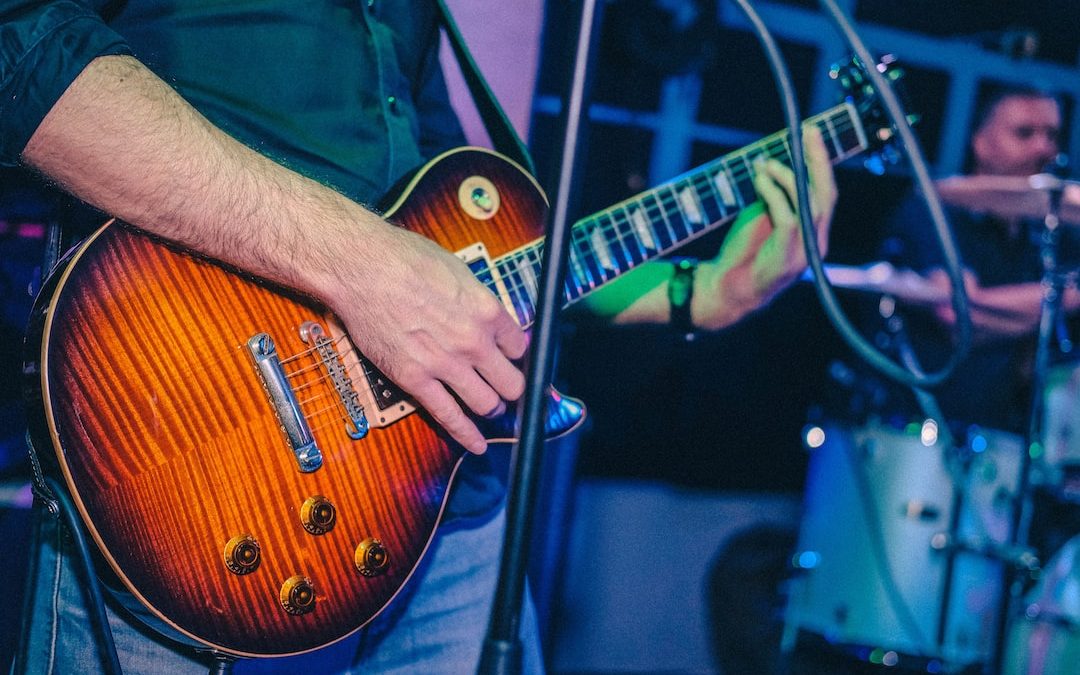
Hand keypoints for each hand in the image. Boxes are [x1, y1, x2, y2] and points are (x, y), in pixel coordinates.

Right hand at [327, 225, 526, 454]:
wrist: (362, 268)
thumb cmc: (404, 260)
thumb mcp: (457, 271)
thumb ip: (477, 300)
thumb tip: (487, 315)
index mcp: (487, 310)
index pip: (521, 347)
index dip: (518, 357)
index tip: (514, 362)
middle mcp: (473, 341)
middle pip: (511, 382)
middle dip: (512, 389)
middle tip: (509, 391)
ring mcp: (445, 364)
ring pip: (486, 404)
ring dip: (491, 409)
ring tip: (491, 408)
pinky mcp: (416, 379)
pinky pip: (449, 416)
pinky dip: (466, 435)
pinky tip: (477, 444)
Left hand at [692, 126, 836, 329]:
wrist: (727, 292)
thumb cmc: (742, 254)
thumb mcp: (761, 218)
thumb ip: (773, 197)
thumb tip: (771, 165)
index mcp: (814, 233)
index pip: (826, 192)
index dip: (821, 162)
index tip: (810, 133)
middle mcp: (815, 242)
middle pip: (826, 193)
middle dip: (818, 159)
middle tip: (807, 132)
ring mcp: (804, 251)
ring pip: (810, 204)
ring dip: (789, 177)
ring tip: (767, 163)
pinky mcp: (787, 257)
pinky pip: (787, 217)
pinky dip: (774, 194)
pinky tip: (760, 181)